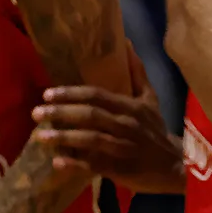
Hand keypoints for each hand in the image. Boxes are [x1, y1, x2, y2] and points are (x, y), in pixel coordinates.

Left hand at [31, 45, 183, 193]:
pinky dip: (76, 164)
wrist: (175, 166)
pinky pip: (95, 165)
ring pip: (91, 140)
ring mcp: (123, 148)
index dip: (71, 94)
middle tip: (36, 112)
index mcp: (130, 106)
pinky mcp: (121, 169)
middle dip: (61, 113)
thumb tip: (126, 43)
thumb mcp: (149, 99)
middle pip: (90, 116)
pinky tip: (58, 162)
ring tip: (40, 137)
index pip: (97, 95)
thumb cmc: (156, 130)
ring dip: (64, 138)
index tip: (48, 93)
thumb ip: (136, 72)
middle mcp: (126, 124)